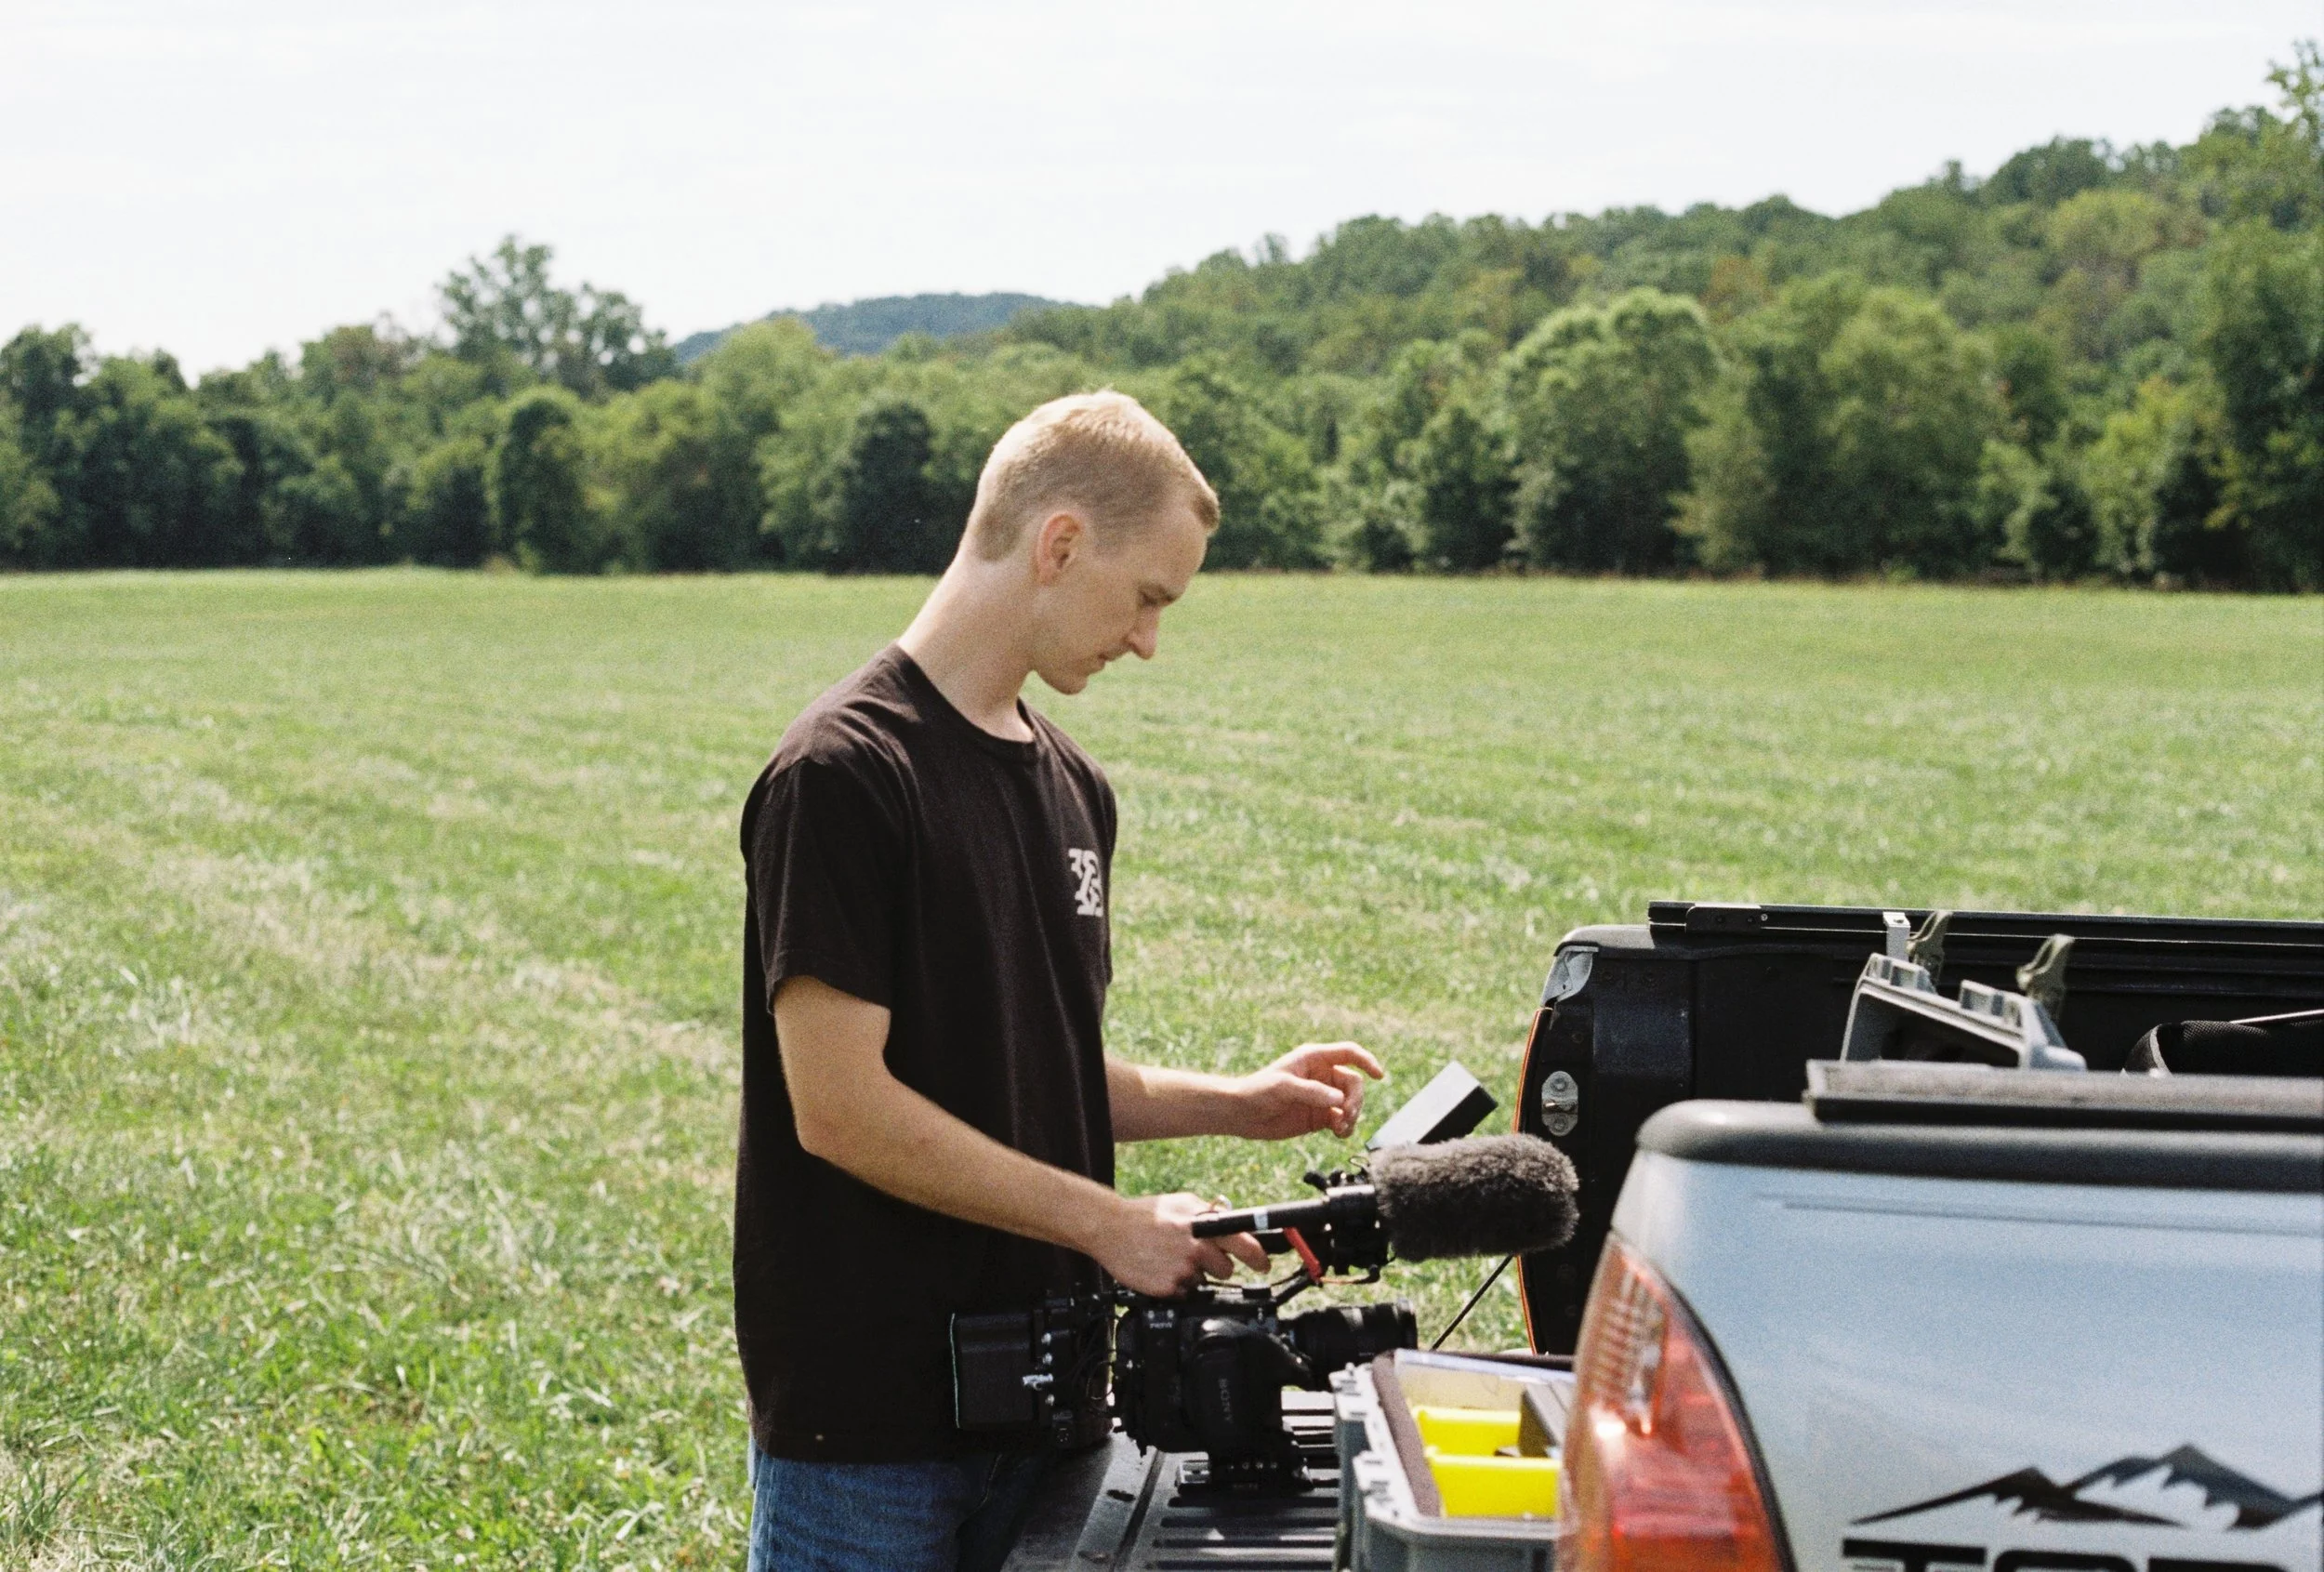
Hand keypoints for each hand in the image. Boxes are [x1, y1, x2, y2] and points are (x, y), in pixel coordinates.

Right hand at [1086, 1192, 1269, 1296]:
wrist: (1109, 1227)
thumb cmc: (1145, 1214)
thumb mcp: (1181, 1203)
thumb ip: (1208, 1213)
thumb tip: (1232, 1222)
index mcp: (1201, 1225)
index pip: (1243, 1243)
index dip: (1258, 1256)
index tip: (1264, 1265)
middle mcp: (1195, 1248)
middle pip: (1225, 1269)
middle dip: (1216, 1265)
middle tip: (1196, 1256)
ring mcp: (1181, 1270)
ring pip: (1202, 1282)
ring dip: (1192, 1274)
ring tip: (1170, 1258)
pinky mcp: (1168, 1288)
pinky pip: (1182, 1292)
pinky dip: (1174, 1284)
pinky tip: (1160, 1268)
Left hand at [1232, 1042, 1385, 1140]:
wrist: (1242, 1114)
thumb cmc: (1257, 1091)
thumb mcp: (1283, 1087)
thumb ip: (1312, 1092)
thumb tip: (1339, 1101)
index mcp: (1314, 1059)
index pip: (1348, 1054)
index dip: (1366, 1061)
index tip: (1379, 1075)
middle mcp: (1322, 1076)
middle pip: (1354, 1083)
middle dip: (1355, 1100)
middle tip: (1346, 1115)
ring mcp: (1322, 1097)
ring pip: (1351, 1104)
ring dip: (1353, 1116)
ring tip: (1341, 1128)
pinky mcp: (1319, 1117)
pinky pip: (1342, 1121)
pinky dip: (1346, 1128)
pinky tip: (1339, 1134)